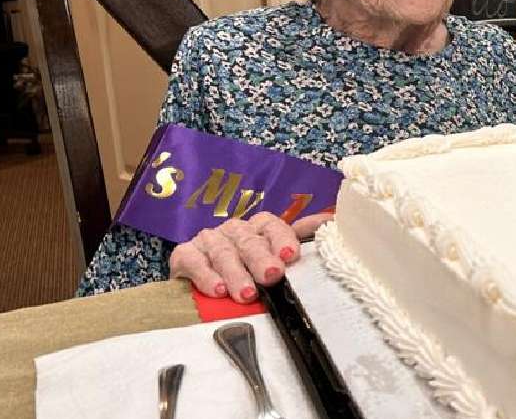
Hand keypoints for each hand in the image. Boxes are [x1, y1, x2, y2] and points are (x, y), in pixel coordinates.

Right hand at [169, 212, 333, 301]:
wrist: (198, 280)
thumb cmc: (246, 269)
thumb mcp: (272, 258)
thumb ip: (299, 241)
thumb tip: (331, 222)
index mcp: (259, 228)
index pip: (273, 225)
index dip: (282, 238)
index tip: (290, 255)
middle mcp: (235, 230)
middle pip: (250, 241)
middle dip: (262, 259)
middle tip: (272, 276)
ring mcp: (209, 240)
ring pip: (224, 253)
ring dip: (236, 273)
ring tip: (245, 293)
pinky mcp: (185, 254)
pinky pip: (194, 261)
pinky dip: (206, 276)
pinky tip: (216, 290)